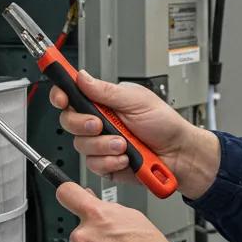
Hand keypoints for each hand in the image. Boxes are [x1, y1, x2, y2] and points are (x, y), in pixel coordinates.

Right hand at [49, 70, 220, 199]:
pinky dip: (111, 161)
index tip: (61, 98)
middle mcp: (99, 122)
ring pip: (81, 146)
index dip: (61, 95)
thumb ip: (106, 91)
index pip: (72, 94)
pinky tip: (126, 158)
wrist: (179, 154)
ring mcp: (102, 144)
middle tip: (100, 125)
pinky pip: (94, 165)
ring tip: (125, 144)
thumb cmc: (165, 124)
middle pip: (69, 122)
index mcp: (104, 102)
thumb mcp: (137, 101)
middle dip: (83, 124)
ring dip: (104, 146)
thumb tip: (81, 76)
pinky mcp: (106, 164)